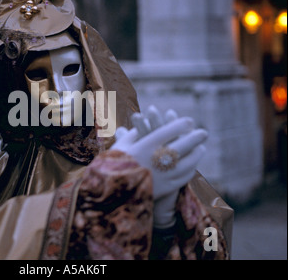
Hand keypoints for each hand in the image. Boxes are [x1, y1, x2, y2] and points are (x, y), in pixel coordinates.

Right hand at [111, 106, 207, 227]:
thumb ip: (134, 133)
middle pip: (183, 144)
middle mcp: (157, 158)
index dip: (181, 124)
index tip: (188, 121)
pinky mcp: (166, 188)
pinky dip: (190, 169)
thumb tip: (143, 122)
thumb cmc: (112, 166)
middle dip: (195, 137)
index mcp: (145, 145)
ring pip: (187, 162)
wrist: (111, 194)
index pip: (169, 130)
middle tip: (204, 132)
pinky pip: (184, 177)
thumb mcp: (120, 146)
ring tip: (201, 148)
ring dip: (196, 153)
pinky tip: (192, 165)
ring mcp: (164, 174)